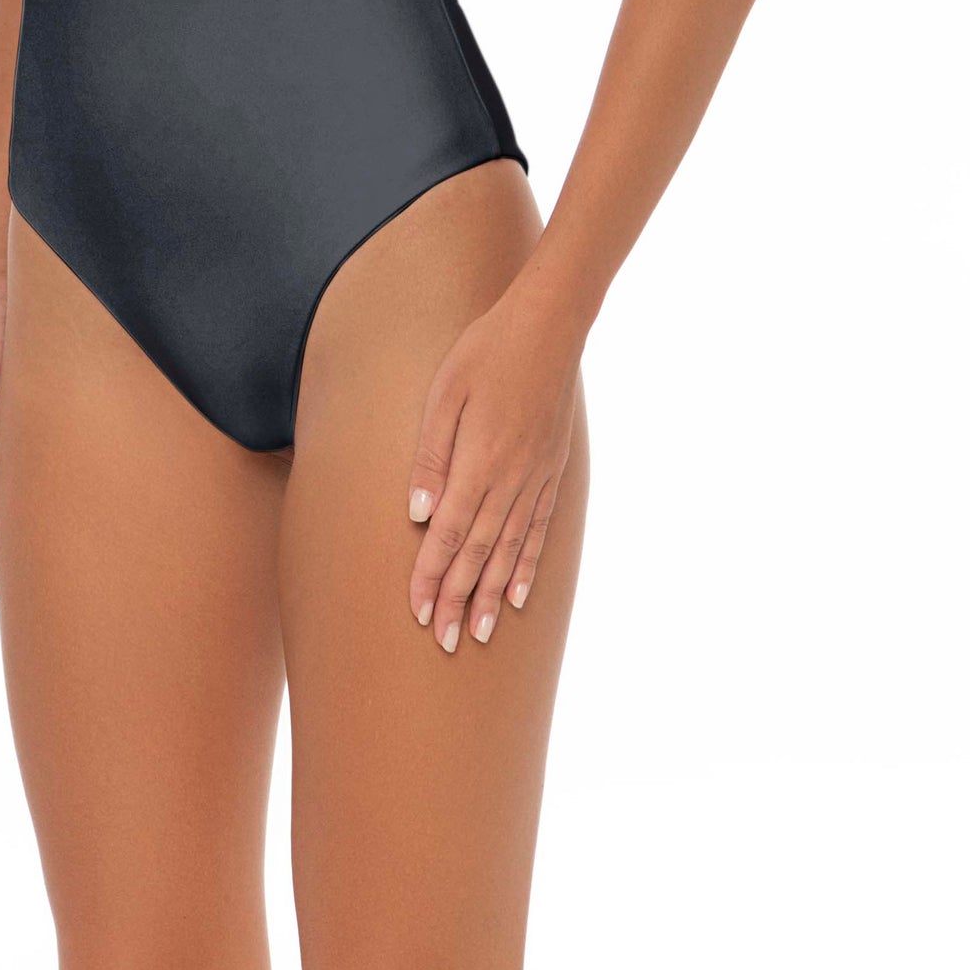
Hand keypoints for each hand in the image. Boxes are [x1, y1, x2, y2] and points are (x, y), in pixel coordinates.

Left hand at [407, 289, 581, 651]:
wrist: (548, 326)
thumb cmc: (485, 353)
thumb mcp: (445, 395)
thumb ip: (432, 457)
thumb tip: (417, 515)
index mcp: (478, 463)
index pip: (448, 535)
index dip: (432, 577)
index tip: (419, 613)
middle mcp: (510, 481)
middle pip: (479, 554)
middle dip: (459, 600)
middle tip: (445, 642)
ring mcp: (536, 479)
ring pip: (510, 551)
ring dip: (493, 595)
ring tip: (481, 633)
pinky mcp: (552, 471)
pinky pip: (539, 530)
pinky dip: (527, 565)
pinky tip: (520, 594)